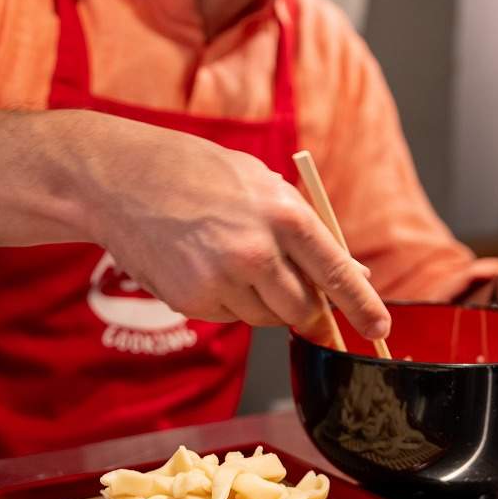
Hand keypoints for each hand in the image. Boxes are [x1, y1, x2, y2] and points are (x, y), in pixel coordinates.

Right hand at [79, 115, 389, 339]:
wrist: (119, 180)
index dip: (362, 306)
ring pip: (266, 317)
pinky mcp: (193, 302)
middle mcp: (255, 253)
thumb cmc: (193, 171)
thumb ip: (303, 228)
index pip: (336, 273)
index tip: (378, 328)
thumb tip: (348, 272)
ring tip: (231, 256)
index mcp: (282, 214)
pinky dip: (228, 300)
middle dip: (306, 307)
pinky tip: (205, 264)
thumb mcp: (259, 182)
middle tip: (291, 286)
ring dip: (263, 300)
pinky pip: (230, 316)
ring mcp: (221, 281)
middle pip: (304, 309)